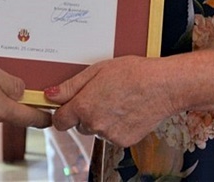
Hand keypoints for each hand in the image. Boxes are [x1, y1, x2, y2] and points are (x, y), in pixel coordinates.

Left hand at [45, 56, 176, 146]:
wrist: (163, 86)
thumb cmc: (132, 73)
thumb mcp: (97, 70)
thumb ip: (70, 86)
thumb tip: (50, 95)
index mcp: (83, 106)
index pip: (59, 121)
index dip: (62, 112)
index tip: (68, 106)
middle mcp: (94, 125)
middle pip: (79, 125)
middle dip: (85, 113)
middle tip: (102, 95)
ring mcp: (109, 135)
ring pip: (97, 130)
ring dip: (101, 120)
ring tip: (119, 100)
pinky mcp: (124, 142)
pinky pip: (112, 136)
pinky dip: (117, 126)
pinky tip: (128, 110)